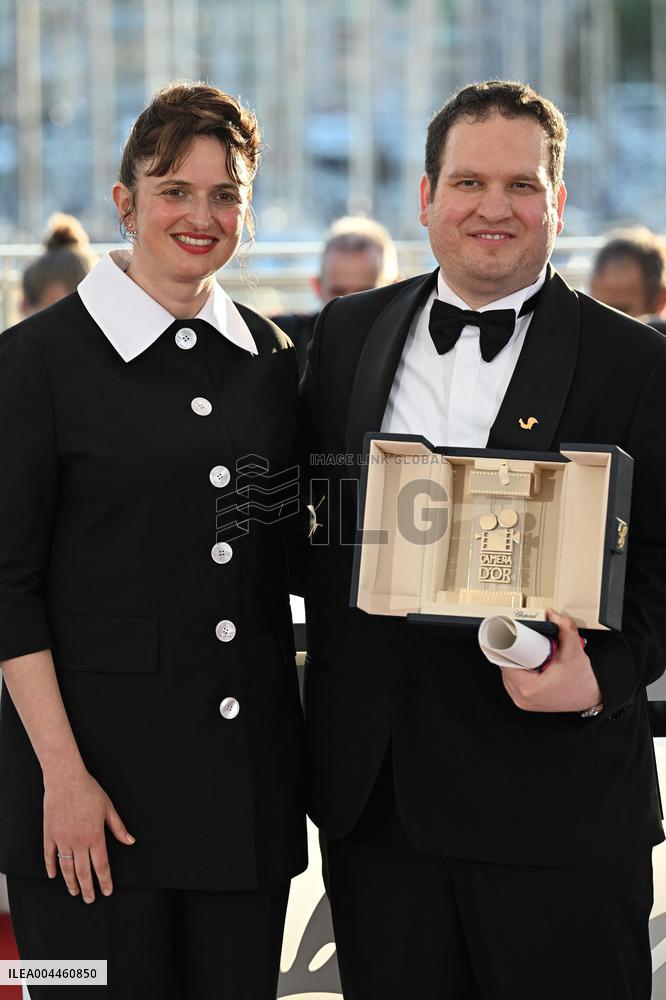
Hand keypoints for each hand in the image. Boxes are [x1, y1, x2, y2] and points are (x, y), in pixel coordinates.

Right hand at [43, 765, 134, 902]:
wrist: (66, 780)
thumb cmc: (89, 791)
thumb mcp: (108, 808)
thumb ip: (119, 828)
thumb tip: (131, 841)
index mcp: (95, 836)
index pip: (101, 865)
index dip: (105, 880)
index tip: (107, 891)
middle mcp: (78, 842)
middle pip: (84, 872)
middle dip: (88, 888)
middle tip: (90, 899)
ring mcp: (62, 839)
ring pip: (66, 868)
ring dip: (71, 882)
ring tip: (75, 892)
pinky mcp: (49, 835)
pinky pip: (49, 856)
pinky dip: (51, 867)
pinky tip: (54, 876)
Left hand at [499, 608, 602, 713]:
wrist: (591, 698)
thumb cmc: (583, 682)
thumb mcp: (574, 651)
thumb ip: (564, 628)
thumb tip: (551, 614)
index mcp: (529, 688)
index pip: (505, 661)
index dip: (506, 646)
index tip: (511, 636)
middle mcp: (522, 698)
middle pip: (505, 667)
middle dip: (513, 652)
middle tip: (524, 642)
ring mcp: (522, 702)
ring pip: (507, 674)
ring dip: (514, 661)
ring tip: (528, 653)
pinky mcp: (525, 702)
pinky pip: (513, 682)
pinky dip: (518, 671)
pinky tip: (528, 664)